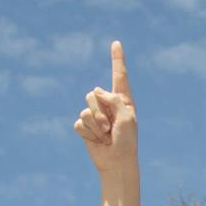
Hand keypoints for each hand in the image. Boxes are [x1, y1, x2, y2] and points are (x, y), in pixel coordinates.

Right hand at [75, 41, 137, 178]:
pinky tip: (97, 140)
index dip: (117, 59)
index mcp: (123, 100)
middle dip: (100, 112)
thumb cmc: (127, 141)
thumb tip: (96, 91)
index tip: (116, 43)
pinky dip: (88, 133)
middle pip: (93, 94)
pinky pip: (79, 122)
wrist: (117, 162)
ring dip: (95, 124)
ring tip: (106, 135)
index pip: (119, 76)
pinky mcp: (85, 127)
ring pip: (85, 109)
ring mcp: (95, 115)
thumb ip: (114, 99)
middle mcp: (108, 104)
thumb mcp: (127, 117)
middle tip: (111, 128)